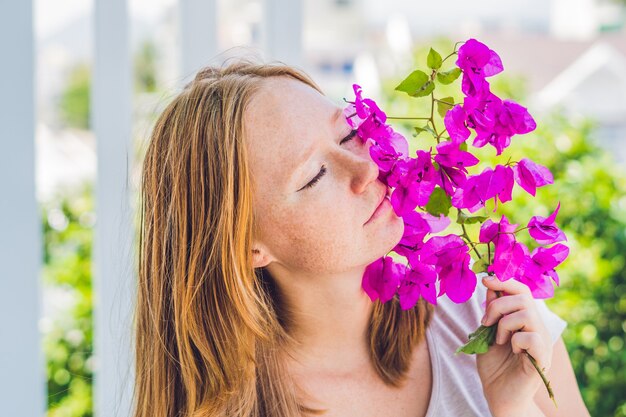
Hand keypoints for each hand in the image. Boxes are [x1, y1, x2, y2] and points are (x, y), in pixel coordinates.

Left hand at [476, 275, 552, 416]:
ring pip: (526, 314)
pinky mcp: (543, 358)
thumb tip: (490, 286)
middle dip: (498, 305)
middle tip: (486, 323)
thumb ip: (491, 312)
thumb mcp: (487, 333)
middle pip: (523, 297)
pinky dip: (515, 341)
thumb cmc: (494, 366)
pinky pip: (531, 337)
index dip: (505, 281)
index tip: (485, 279)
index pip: (521, 290)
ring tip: (499, 340)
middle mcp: (536, 327)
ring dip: (504, 324)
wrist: (499, 395)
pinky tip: (512, 351)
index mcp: (524, 319)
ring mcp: (542, 341)